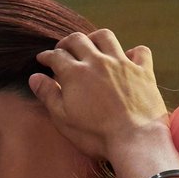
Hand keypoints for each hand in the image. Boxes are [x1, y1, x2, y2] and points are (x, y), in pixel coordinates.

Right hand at [31, 29, 169, 162]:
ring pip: (106, 37)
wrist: (135, 140)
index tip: (43, 59)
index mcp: (75, 73)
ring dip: (94, 38)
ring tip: (91, 46)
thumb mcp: (64, 118)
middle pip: (78, 39)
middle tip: (63, 50)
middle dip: (66, 42)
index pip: (56, 56)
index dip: (47, 56)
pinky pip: (140, 51)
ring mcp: (122, 64)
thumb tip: (35, 77)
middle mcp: (98, 62)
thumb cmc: (96, 135)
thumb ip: (48, 95)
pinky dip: (133, 52)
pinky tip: (128, 58)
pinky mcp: (143, 72)